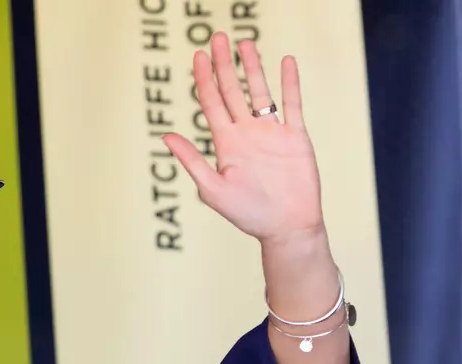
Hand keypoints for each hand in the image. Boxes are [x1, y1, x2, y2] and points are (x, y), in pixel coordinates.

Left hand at [163, 35, 324, 248]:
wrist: (286, 227)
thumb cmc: (248, 214)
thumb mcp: (213, 189)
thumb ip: (192, 161)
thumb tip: (166, 136)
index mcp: (225, 144)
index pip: (211, 103)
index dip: (203, 78)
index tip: (198, 55)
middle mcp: (246, 133)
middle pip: (232, 90)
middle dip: (224, 64)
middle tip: (217, 37)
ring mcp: (271, 133)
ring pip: (260, 91)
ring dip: (252, 67)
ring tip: (244, 43)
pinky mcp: (294, 137)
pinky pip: (292, 104)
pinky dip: (289, 83)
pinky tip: (285, 61)